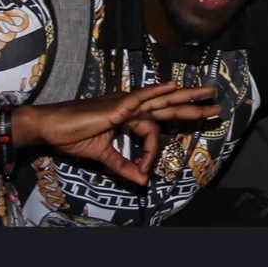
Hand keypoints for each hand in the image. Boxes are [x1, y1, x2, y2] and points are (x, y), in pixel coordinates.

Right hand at [18, 83, 220, 184]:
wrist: (50, 127)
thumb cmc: (72, 136)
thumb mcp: (102, 156)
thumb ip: (123, 166)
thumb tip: (142, 180)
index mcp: (128, 116)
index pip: (152, 131)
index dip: (153, 152)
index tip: (145, 171)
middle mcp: (130, 107)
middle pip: (168, 105)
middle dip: (192, 105)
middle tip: (216, 104)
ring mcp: (124, 103)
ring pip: (161, 99)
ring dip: (186, 96)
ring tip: (208, 93)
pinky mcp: (116, 106)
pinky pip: (140, 97)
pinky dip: (157, 91)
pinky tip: (172, 86)